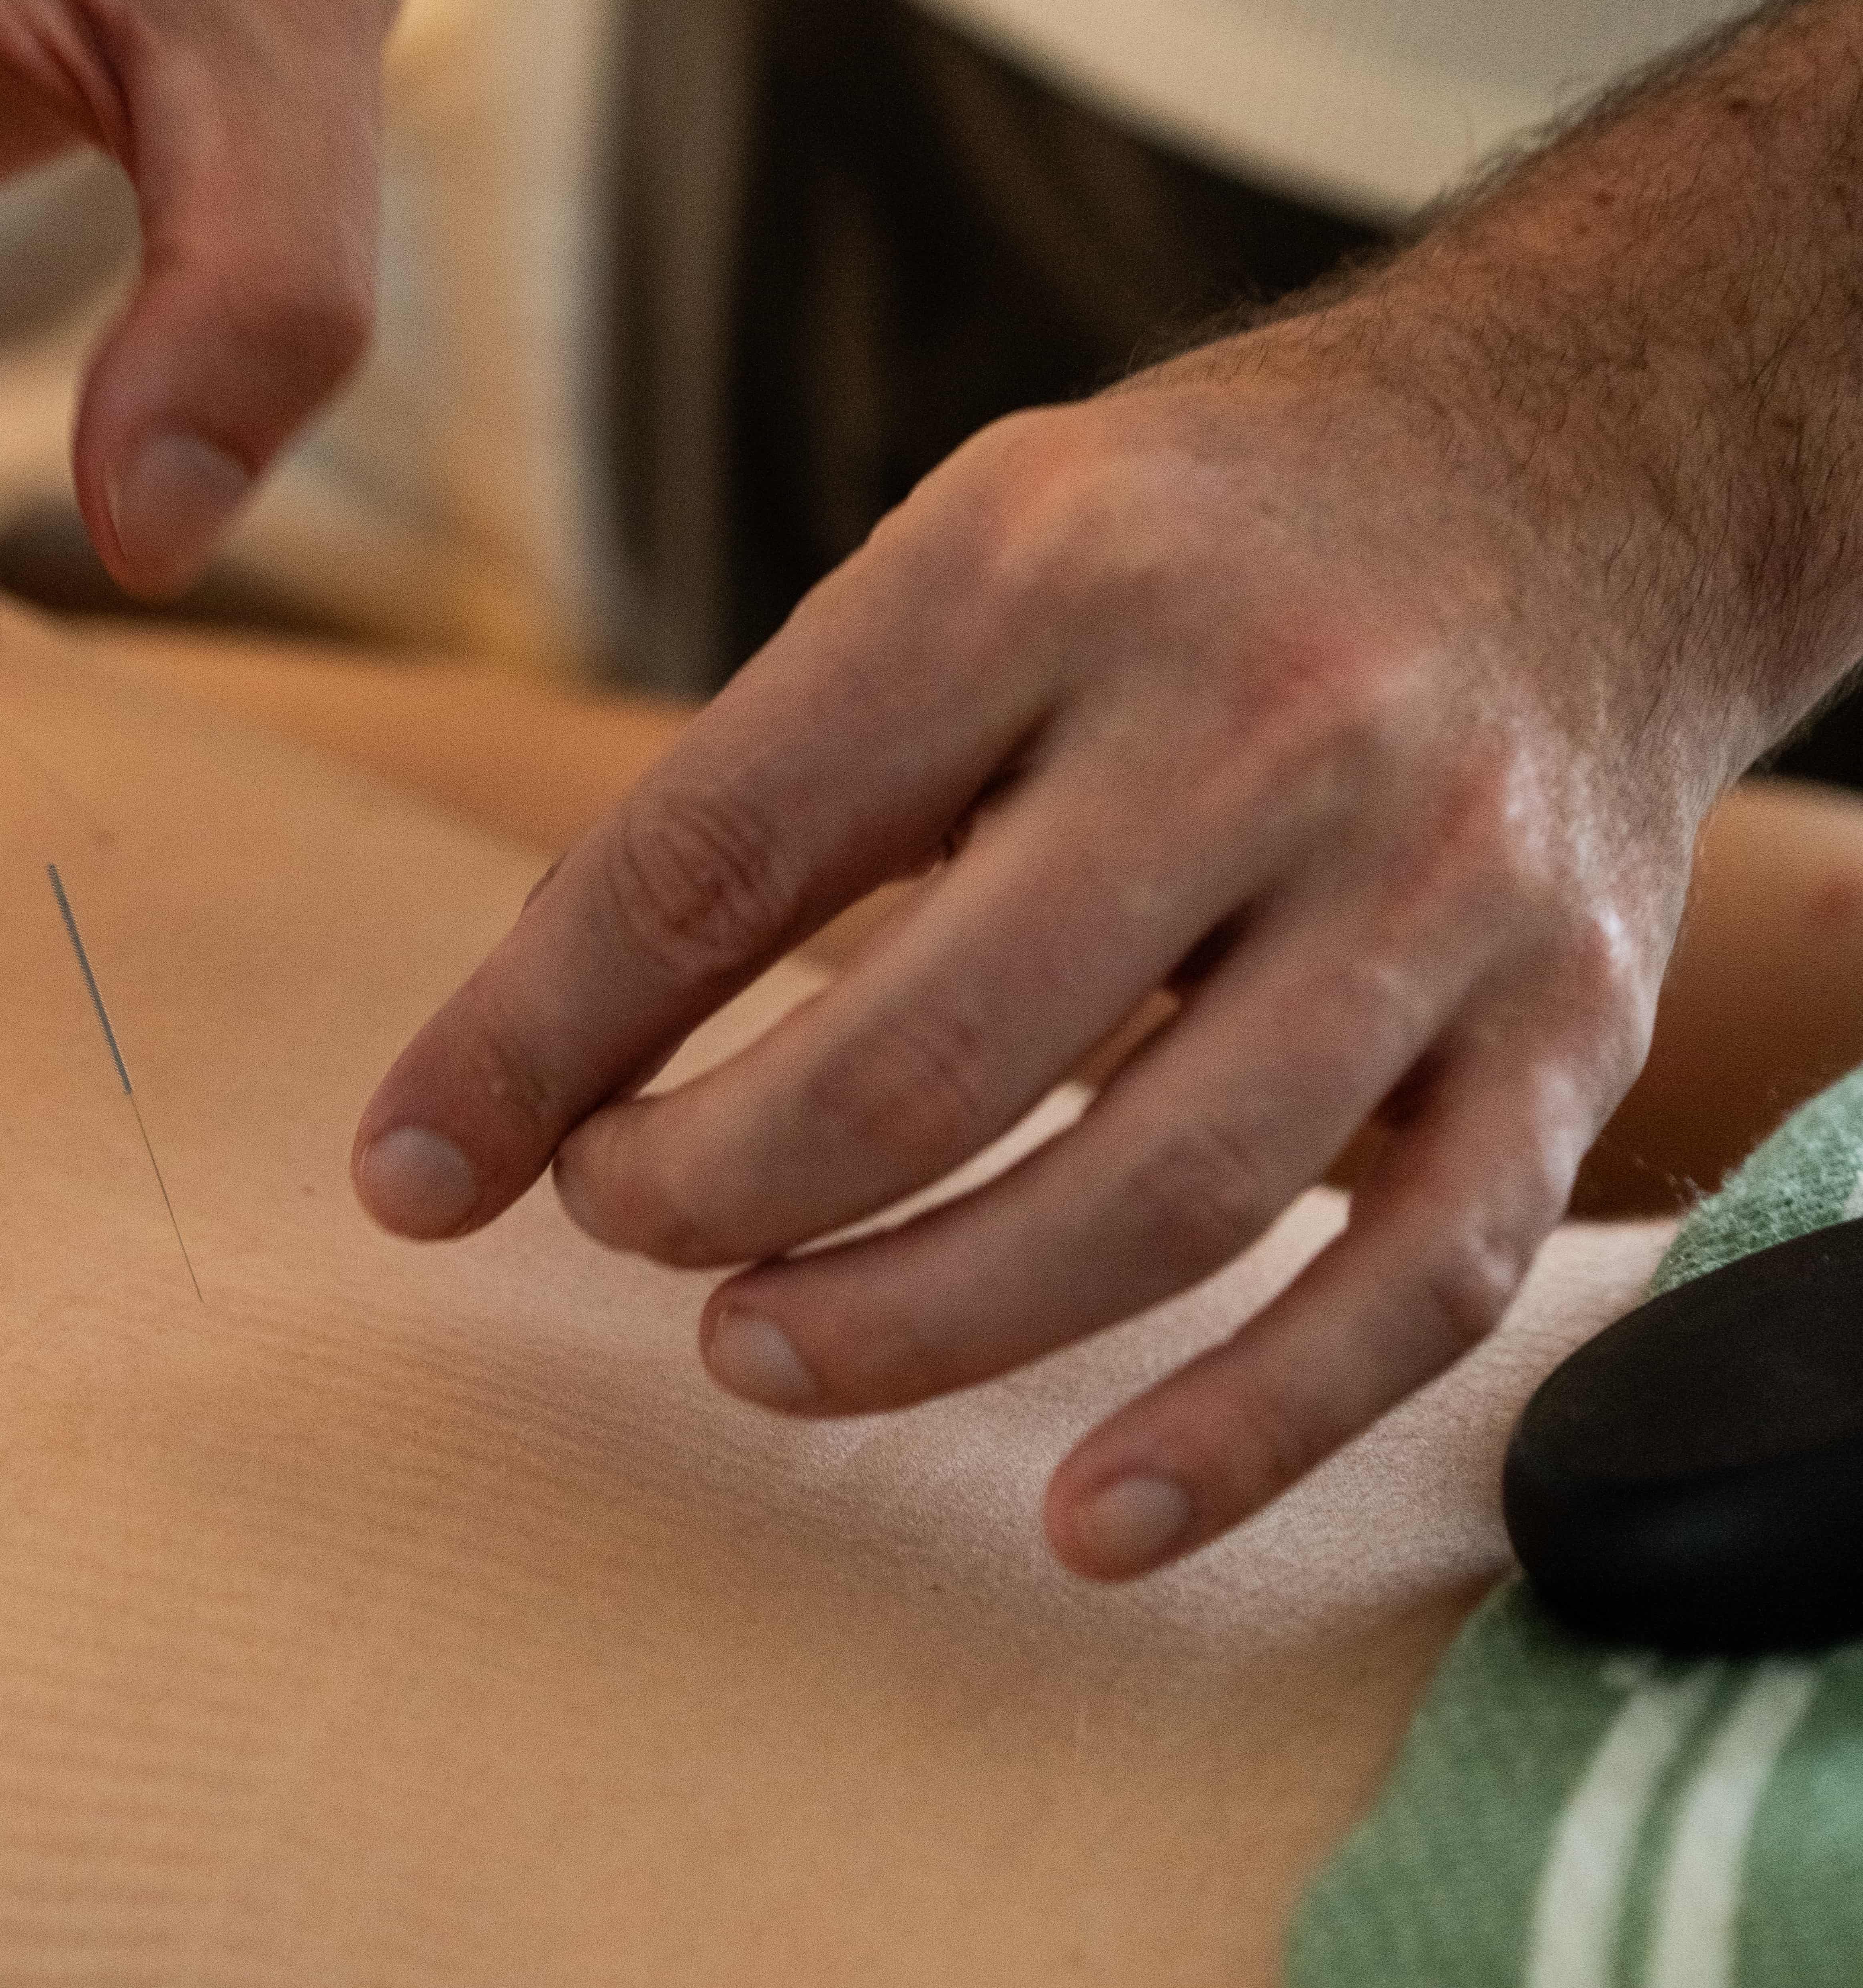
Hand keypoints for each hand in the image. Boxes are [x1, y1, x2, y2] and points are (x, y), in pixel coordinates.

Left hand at [353, 300, 1781, 1579]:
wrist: (1574, 468)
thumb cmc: (1186, 558)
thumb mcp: (947, 576)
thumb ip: (739, 815)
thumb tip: (498, 1088)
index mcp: (1042, 573)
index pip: (720, 853)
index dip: (534, 1038)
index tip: (413, 1172)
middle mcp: (1265, 719)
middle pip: (933, 1050)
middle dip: (719, 1187)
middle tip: (623, 1227)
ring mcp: (1442, 888)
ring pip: (1153, 1195)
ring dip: (918, 1324)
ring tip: (756, 1351)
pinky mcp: (1573, 1031)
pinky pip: (1406, 1287)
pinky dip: (1238, 1434)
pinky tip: (1081, 1519)